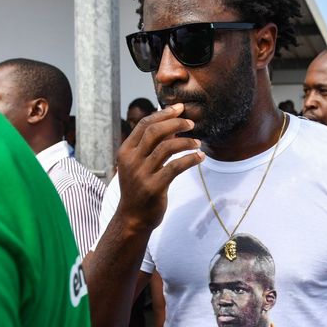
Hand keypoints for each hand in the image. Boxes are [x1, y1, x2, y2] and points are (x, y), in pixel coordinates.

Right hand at [116, 103, 203, 231]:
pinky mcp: (154, 187)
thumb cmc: (139, 187)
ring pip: (166, 148)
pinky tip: (200, 157)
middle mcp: (131, 160)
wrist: (133, 218)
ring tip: (197, 142)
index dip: (163, 114)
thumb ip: (149, 145)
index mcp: (125, 151)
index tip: (179, 108)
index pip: (143, 124)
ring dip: (185, 141)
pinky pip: (176, 167)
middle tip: (191, 123)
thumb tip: (170, 124)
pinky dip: (190, 159)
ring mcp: (141, 174)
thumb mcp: (138, 164)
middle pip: (154, 132)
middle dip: (175, 124)